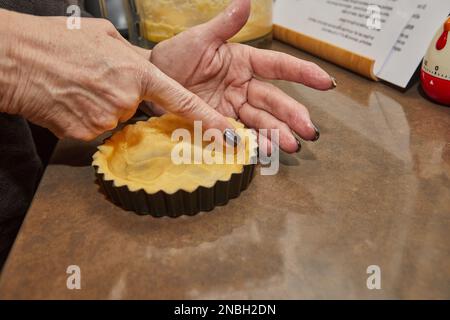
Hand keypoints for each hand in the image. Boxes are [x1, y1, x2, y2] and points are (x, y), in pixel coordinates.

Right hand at [0, 9, 231, 139]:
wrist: (15, 59)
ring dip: (104, 105)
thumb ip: (133, 57)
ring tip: (81, 86)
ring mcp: (106, 119)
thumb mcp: (105, 38)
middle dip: (126, 97)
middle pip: (139, 108)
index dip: (207, 120)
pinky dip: (87, 115)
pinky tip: (71, 99)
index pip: (182, 101)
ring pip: (117, 118)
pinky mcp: (86, 134)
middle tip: (98, 79)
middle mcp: (126, 99)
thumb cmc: (57, 43)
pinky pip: (97, 127)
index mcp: (137, 72)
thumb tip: (144, 68)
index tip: (227, 134)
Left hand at [150, 0, 334, 152]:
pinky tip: (265, 151)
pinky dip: (252, 142)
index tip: (325, 83)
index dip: (302, 74)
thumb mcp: (199, 39)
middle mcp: (242, 86)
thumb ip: (224, 25)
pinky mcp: (219, 124)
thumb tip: (246, 0)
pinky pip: (239, 134)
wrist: (148, 83)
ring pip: (261, 120)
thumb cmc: (173, 57)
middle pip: (273, 101)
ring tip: (293, 145)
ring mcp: (232, 107)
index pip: (278, 66)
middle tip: (310, 131)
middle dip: (293, 115)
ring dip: (278, 133)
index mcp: (242, 62)